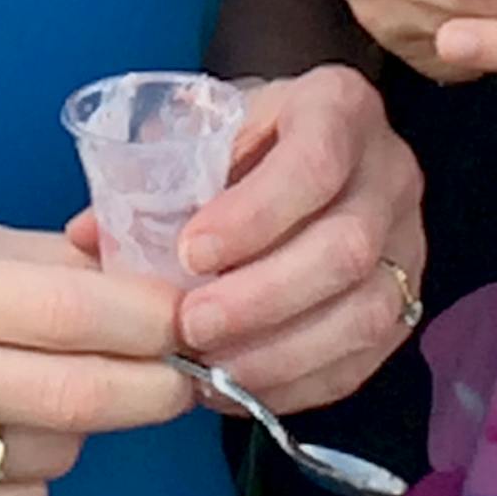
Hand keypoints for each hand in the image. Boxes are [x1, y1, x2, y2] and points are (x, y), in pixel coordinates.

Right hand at [0, 224, 191, 495]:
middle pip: (84, 397)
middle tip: (184, 371)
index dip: (154, 317)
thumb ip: (45, 259)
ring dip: (76, 421)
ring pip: (60, 451)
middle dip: (158, 385)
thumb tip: (145, 273)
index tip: (194, 313)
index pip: (75, 309)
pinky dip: (27, 471)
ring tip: (25, 388)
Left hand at [113, 66, 423, 414]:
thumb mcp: (206, 128)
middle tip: (189, 326)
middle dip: (261, 298)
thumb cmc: (246, 138)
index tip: (191, 252)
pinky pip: (365, 357)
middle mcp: (390, 170)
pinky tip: (240, 389)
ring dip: (281, 352)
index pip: (315, 162)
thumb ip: (154, 176)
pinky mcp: (406, 300)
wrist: (306, 144)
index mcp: (340, 106)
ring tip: (209, 372)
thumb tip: (86, 237)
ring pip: (366, 310)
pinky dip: (300, 382)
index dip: (256, 215)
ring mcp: (409, 240)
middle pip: (346, 247)